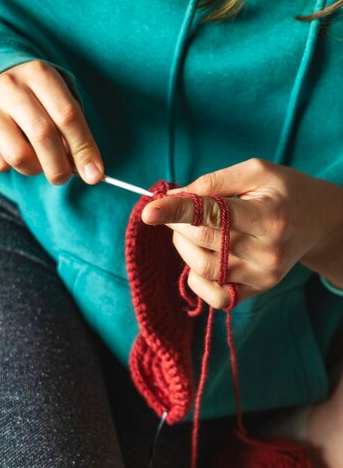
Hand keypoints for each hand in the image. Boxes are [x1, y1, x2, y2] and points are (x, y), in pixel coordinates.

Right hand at [0, 60, 103, 184]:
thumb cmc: (31, 95)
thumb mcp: (54, 99)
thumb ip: (73, 131)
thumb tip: (89, 172)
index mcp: (39, 74)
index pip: (68, 116)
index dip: (84, 149)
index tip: (96, 175)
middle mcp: (10, 86)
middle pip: (44, 136)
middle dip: (60, 167)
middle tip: (64, 177)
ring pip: (19, 156)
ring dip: (35, 169)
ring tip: (37, 161)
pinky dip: (11, 167)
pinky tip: (11, 150)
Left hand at [141, 158, 342, 308]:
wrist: (318, 223)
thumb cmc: (285, 191)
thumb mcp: (256, 172)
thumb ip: (212, 182)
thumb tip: (173, 197)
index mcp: (269, 216)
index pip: (215, 215)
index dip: (178, 211)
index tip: (149, 210)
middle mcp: (267, 252)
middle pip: (204, 240)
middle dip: (177, 222)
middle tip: (174, 209)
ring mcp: (262, 276)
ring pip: (202, 268)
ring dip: (183, 246)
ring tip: (190, 229)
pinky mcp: (257, 291)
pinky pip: (214, 296)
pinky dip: (195, 277)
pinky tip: (200, 255)